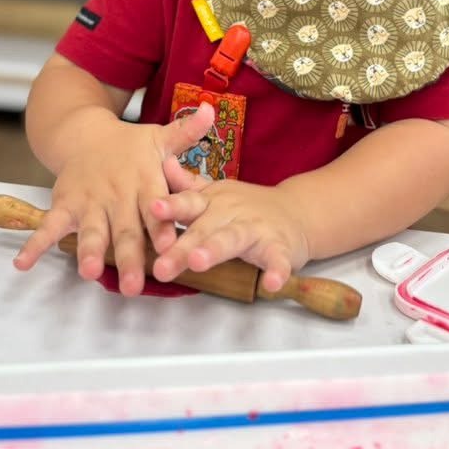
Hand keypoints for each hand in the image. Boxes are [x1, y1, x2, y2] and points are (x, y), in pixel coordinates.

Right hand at [13, 102, 214, 294]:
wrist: (85, 135)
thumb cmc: (131, 146)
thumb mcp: (160, 138)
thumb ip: (186, 133)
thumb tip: (211, 110)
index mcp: (144, 180)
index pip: (156, 205)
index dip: (162, 225)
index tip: (169, 245)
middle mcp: (117, 193)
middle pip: (125, 228)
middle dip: (129, 257)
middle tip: (134, 286)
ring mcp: (89, 200)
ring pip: (90, 230)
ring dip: (89, 251)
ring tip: (89, 272)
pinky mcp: (65, 204)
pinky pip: (49, 225)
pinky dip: (35, 244)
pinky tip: (23, 264)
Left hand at [148, 156, 309, 291]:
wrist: (296, 212)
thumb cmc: (245, 207)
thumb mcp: (214, 194)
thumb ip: (187, 185)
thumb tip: (162, 163)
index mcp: (212, 202)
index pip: (188, 203)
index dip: (170, 206)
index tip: (152, 208)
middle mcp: (232, 212)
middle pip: (204, 229)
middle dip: (182, 246)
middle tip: (161, 266)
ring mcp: (257, 229)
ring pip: (234, 239)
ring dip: (216, 250)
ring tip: (198, 262)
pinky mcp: (280, 248)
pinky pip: (278, 260)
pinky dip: (277, 271)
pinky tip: (271, 284)